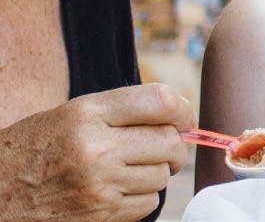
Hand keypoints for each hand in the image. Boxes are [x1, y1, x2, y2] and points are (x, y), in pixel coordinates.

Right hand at [0, 83, 193, 221]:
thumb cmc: (32, 149)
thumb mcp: (68, 115)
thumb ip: (119, 111)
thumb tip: (176, 115)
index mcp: (87, 113)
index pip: (159, 101)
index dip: (183, 109)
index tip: (185, 118)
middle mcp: (96, 148)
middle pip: (169, 142)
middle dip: (175, 145)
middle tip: (164, 146)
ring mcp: (99, 185)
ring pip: (162, 175)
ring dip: (156, 172)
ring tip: (131, 168)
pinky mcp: (100, 215)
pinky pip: (148, 203)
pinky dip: (142, 196)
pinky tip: (120, 189)